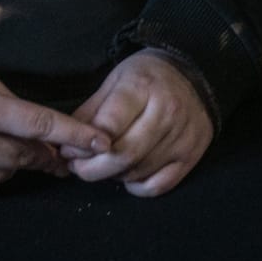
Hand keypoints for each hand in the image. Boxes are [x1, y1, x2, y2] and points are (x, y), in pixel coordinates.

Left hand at [68, 50, 215, 195]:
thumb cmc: (147, 77)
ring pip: (137, 173)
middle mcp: (167, 112)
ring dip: (112, 176)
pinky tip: (128, 174)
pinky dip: (136, 186)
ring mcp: (182, 136)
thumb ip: (91, 112)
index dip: (82, 144)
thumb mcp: (115, 80)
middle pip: (123, 155)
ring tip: (103, 165)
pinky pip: (158, 186)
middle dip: (92, 168)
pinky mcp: (191, 156)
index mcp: (143, 87)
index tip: (69, 150)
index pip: (108, 126)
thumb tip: (68, 144)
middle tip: (79, 167)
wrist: (193, 73)